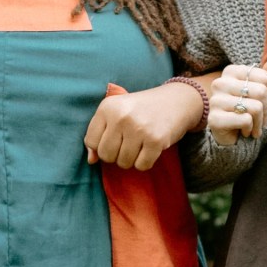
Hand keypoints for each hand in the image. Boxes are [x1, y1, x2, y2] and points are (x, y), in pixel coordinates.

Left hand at [84, 81, 204, 169]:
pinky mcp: (156, 140)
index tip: (114, 138)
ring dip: (131, 159)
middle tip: (128, 143)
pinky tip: (150, 148)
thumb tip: (91, 161)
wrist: (176, 101)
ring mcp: (138, 128)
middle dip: (116, 155)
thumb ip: (99, 134)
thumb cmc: (141, 109)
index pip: (91, 142)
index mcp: (107, 107)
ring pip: (123, 163)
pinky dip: (146, 162)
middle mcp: (121, 116)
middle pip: (106, 155)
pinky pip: (141, 166)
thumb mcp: (117, 113)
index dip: (101, 145)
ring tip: (140, 144)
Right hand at [208, 61, 266, 145]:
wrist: (236, 140)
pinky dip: (251, 129)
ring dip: (259, 122)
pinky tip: (244, 131)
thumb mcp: (266, 94)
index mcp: (232, 71)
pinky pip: (246, 120)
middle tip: (259, 117)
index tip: (265, 103)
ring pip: (255, 107)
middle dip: (266, 109)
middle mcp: (220, 82)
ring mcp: (215, 100)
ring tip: (253, 125)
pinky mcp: (214, 119)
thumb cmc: (251, 113)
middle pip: (261, 91)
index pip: (266, 77)